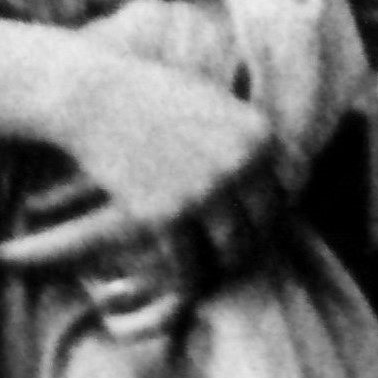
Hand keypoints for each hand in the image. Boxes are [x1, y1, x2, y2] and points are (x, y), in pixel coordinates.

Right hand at [0, 48, 289, 294]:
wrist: (94, 98)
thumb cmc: (153, 99)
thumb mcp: (215, 106)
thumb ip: (244, 141)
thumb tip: (282, 173)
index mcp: (259, 137)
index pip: (284, 196)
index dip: (267, 220)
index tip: (249, 233)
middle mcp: (240, 164)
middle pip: (262, 227)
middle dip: (246, 247)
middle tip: (228, 261)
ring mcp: (204, 190)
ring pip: (230, 251)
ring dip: (220, 267)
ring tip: (209, 274)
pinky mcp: (165, 213)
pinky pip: (188, 263)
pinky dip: (186, 278)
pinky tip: (178, 280)